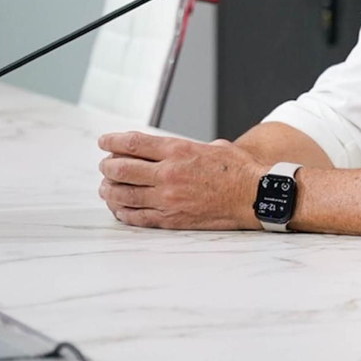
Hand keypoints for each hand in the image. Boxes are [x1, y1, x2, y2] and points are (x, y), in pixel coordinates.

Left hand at [97, 132, 267, 230]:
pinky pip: (136, 217)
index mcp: (179, 151)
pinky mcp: (172, 219)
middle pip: (121, 169)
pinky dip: (122, 212)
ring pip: (123, 195)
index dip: (112, 141)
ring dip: (109, 190)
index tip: (104, 142)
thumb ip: (187, 148)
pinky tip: (119, 208)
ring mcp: (168, 198)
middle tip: (105, 166)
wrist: (256, 196)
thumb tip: (171, 151)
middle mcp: (169, 174)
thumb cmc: (239, 170)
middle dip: (107, 167)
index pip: (133, 143)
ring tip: (106, 188)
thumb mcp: (213, 147)